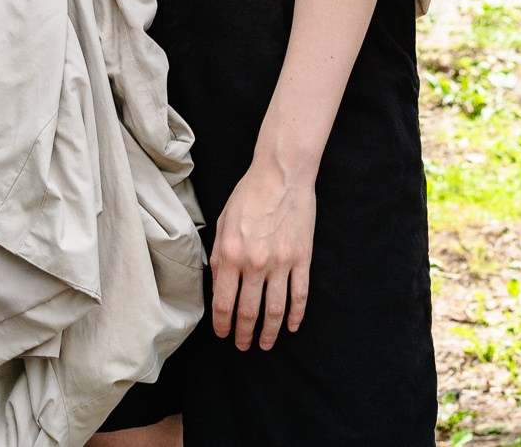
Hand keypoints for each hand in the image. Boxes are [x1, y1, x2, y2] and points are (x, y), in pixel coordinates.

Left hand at [208, 152, 315, 349]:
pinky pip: (300, 295)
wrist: (281, 175)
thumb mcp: (222, 224)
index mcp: (231, 255)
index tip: (223, 334)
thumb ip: (218, 257)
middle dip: (244, 334)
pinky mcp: (302, 259)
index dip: (222, 324)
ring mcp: (281, 263)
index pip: (223, 303)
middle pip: (248, 312)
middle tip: (243, 345)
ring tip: (264, 344)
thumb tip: (218, 287)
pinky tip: (292, 326)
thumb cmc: (248, 195)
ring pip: (275, 310)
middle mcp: (255, 263)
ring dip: (269, 332)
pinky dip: (296, 315)